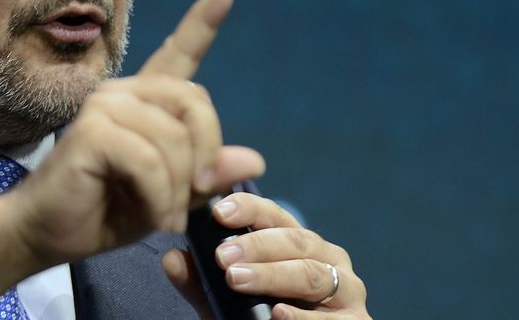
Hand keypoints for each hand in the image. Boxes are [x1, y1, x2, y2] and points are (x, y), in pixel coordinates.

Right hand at [0, 0, 265, 317]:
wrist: (45, 234)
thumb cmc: (104, 212)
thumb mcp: (168, 197)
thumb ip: (204, 176)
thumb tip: (254, 158)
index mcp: (144, 101)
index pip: (178, 52)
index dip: (204, 20)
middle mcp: (123, 92)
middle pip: (195, 104)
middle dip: (206, 156)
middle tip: (193, 199)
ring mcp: (104, 105)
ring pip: (174, 140)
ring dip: (178, 190)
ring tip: (164, 216)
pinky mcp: (91, 130)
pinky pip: (151, 161)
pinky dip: (159, 197)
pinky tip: (151, 215)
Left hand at [162, 193, 371, 318]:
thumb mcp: (231, 303)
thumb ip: (203, 284)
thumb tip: (171, 258)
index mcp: (301, 245)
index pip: (276, 216)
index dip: (250, 209)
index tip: (220, 212)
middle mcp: (329, 260)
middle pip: (296, 242)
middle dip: (257, 245)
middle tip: (223, 257)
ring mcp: (347, 293)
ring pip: (313, 275)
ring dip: (274, 275)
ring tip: (239, 279)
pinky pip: (330, 319)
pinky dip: (302, 316)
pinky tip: (278, 314)